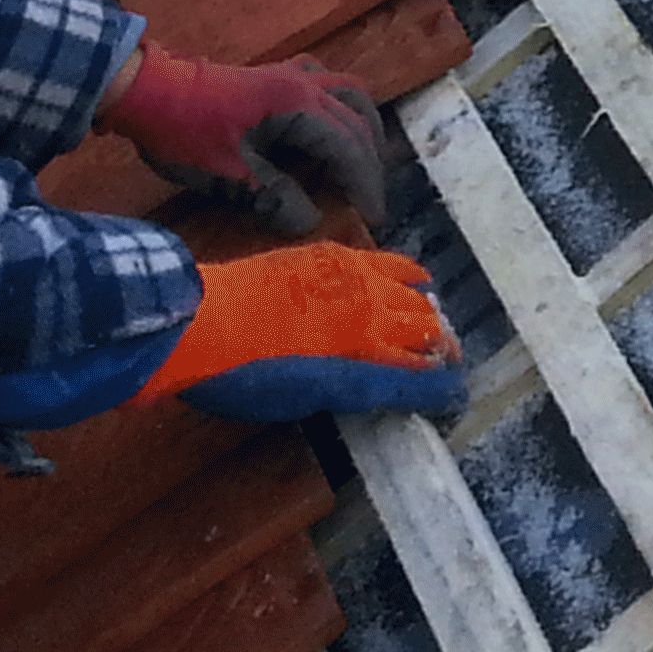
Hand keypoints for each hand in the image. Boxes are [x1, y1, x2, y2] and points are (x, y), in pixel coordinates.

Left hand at [104, 41, 400, 236]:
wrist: (146, 89)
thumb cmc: (185, 133)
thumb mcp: (228, 176)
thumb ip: (274, 198)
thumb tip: (311, 223)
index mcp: (299, 106)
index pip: (350, 147)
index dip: (365, 184)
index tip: (372, 218)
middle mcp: (306, 83)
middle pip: (358, 120)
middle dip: (369, 161)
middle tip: (368, 198)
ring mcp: (293, 72)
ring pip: (350, 93)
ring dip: (362, 128)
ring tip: (362, 161)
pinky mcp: (277, 73)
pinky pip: (327, 83)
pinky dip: (340, 105)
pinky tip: (328, 124)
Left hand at [139, 244, 463, 422]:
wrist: (198, 321)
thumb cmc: (248, 374)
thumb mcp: (309, 396)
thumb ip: (366, 390)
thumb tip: (414, 388)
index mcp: (368, 345)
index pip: (423, 368)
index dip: (441, 383)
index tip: (454, 395)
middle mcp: (371, 304)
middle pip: (425, 324)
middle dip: (441, 346)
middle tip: (445, 363)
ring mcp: (352, 274)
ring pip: (412, 288)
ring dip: (427, 310)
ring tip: (432, 322)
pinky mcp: (330, 255)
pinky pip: (386, 262)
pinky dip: (406, 276)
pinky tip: (408, 280)